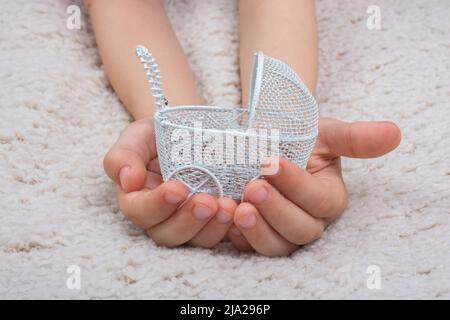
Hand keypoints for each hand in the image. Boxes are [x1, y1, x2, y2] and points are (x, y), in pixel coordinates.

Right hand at [103, 118, 236, 247]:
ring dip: (212, 228)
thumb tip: (127, 181)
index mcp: (138, 200)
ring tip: (228, 207)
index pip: (140, 212)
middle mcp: (162, 217)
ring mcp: (190, 221)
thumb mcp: (137, 136)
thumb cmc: (159, 135)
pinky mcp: (214, 221)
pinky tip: (241, 212)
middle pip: (168, 234)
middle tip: (207, 202)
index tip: (177, 188)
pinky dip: (231, 228)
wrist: (192, 130)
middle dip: (188, 221)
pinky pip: (222, 235)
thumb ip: (123, 156)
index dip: (157, 205)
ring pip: (196, 240)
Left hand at [228, 118, 400, 255]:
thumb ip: (354, 138)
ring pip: (278, 247)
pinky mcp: (256, 237)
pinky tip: (226, 221)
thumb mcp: (324, 133)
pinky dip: (238, 238)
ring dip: (258, 231)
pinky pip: (249, 248)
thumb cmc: (297, 140)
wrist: (265, 145)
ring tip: (239, 210)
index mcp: (329, 198)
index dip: (297, 185)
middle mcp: (309, 221)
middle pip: (300, 230)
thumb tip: (394, 132)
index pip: (319, 201)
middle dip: (277, 210)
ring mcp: (281, 232)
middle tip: (254, 187)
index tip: (273, 163)